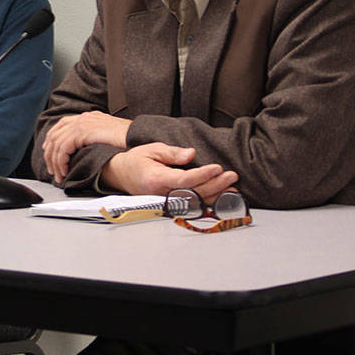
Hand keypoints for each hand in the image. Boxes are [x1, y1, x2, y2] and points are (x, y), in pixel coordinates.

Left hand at [42, 111, 130, 182]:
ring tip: (58, 176)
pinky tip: (64, 171)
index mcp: (89, 117)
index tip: (50, 153)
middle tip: (52, 170)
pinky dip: (61, 161)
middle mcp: (83, 118)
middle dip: (50, 154)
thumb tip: (87, 150)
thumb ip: (96, 138)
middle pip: (55, 133)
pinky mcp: (83, 132)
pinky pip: (63, 148)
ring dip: (55, 162)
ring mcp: (82, 123)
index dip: (53, 139)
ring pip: (57, 143)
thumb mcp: (110, 136)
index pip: (63, 124)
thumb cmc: (129, 140)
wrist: (137, 137)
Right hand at [100, 143, 237, 199]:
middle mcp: (162, 195)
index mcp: (156, 179)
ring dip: (216, 196)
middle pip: (193, 193)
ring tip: (232, 188)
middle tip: (231, 176)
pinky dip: (208, 202)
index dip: (202, 175)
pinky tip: (222, 198)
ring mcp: (166, 203)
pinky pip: (192, 206)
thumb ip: (172, 153)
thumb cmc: (137, 161)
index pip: (184, 180)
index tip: (217, 168)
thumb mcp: (152, 149)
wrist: (122, 175)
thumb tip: (191, 154)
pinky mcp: (171, 205)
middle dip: (215, 185)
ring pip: (195, 202)